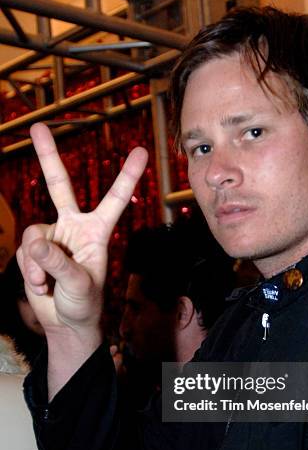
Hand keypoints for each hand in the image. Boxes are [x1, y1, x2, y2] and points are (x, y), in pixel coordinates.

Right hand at [17, 123, 147, 393]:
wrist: (65, 323)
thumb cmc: (84, 303)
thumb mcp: (79, 284)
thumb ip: (57, 263)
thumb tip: (32, 242)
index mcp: (97, 231)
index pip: (114, 199)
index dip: (127, 176)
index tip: (141, 150)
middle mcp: (74, 227)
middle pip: (59, 186)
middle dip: (47, 156)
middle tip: (37, 126)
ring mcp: (52, 237)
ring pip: (33, 234)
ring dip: (37, 264)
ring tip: (48, 284)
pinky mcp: (33, 251)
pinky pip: (23, 252)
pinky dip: (29, 271)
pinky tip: (40, 285)